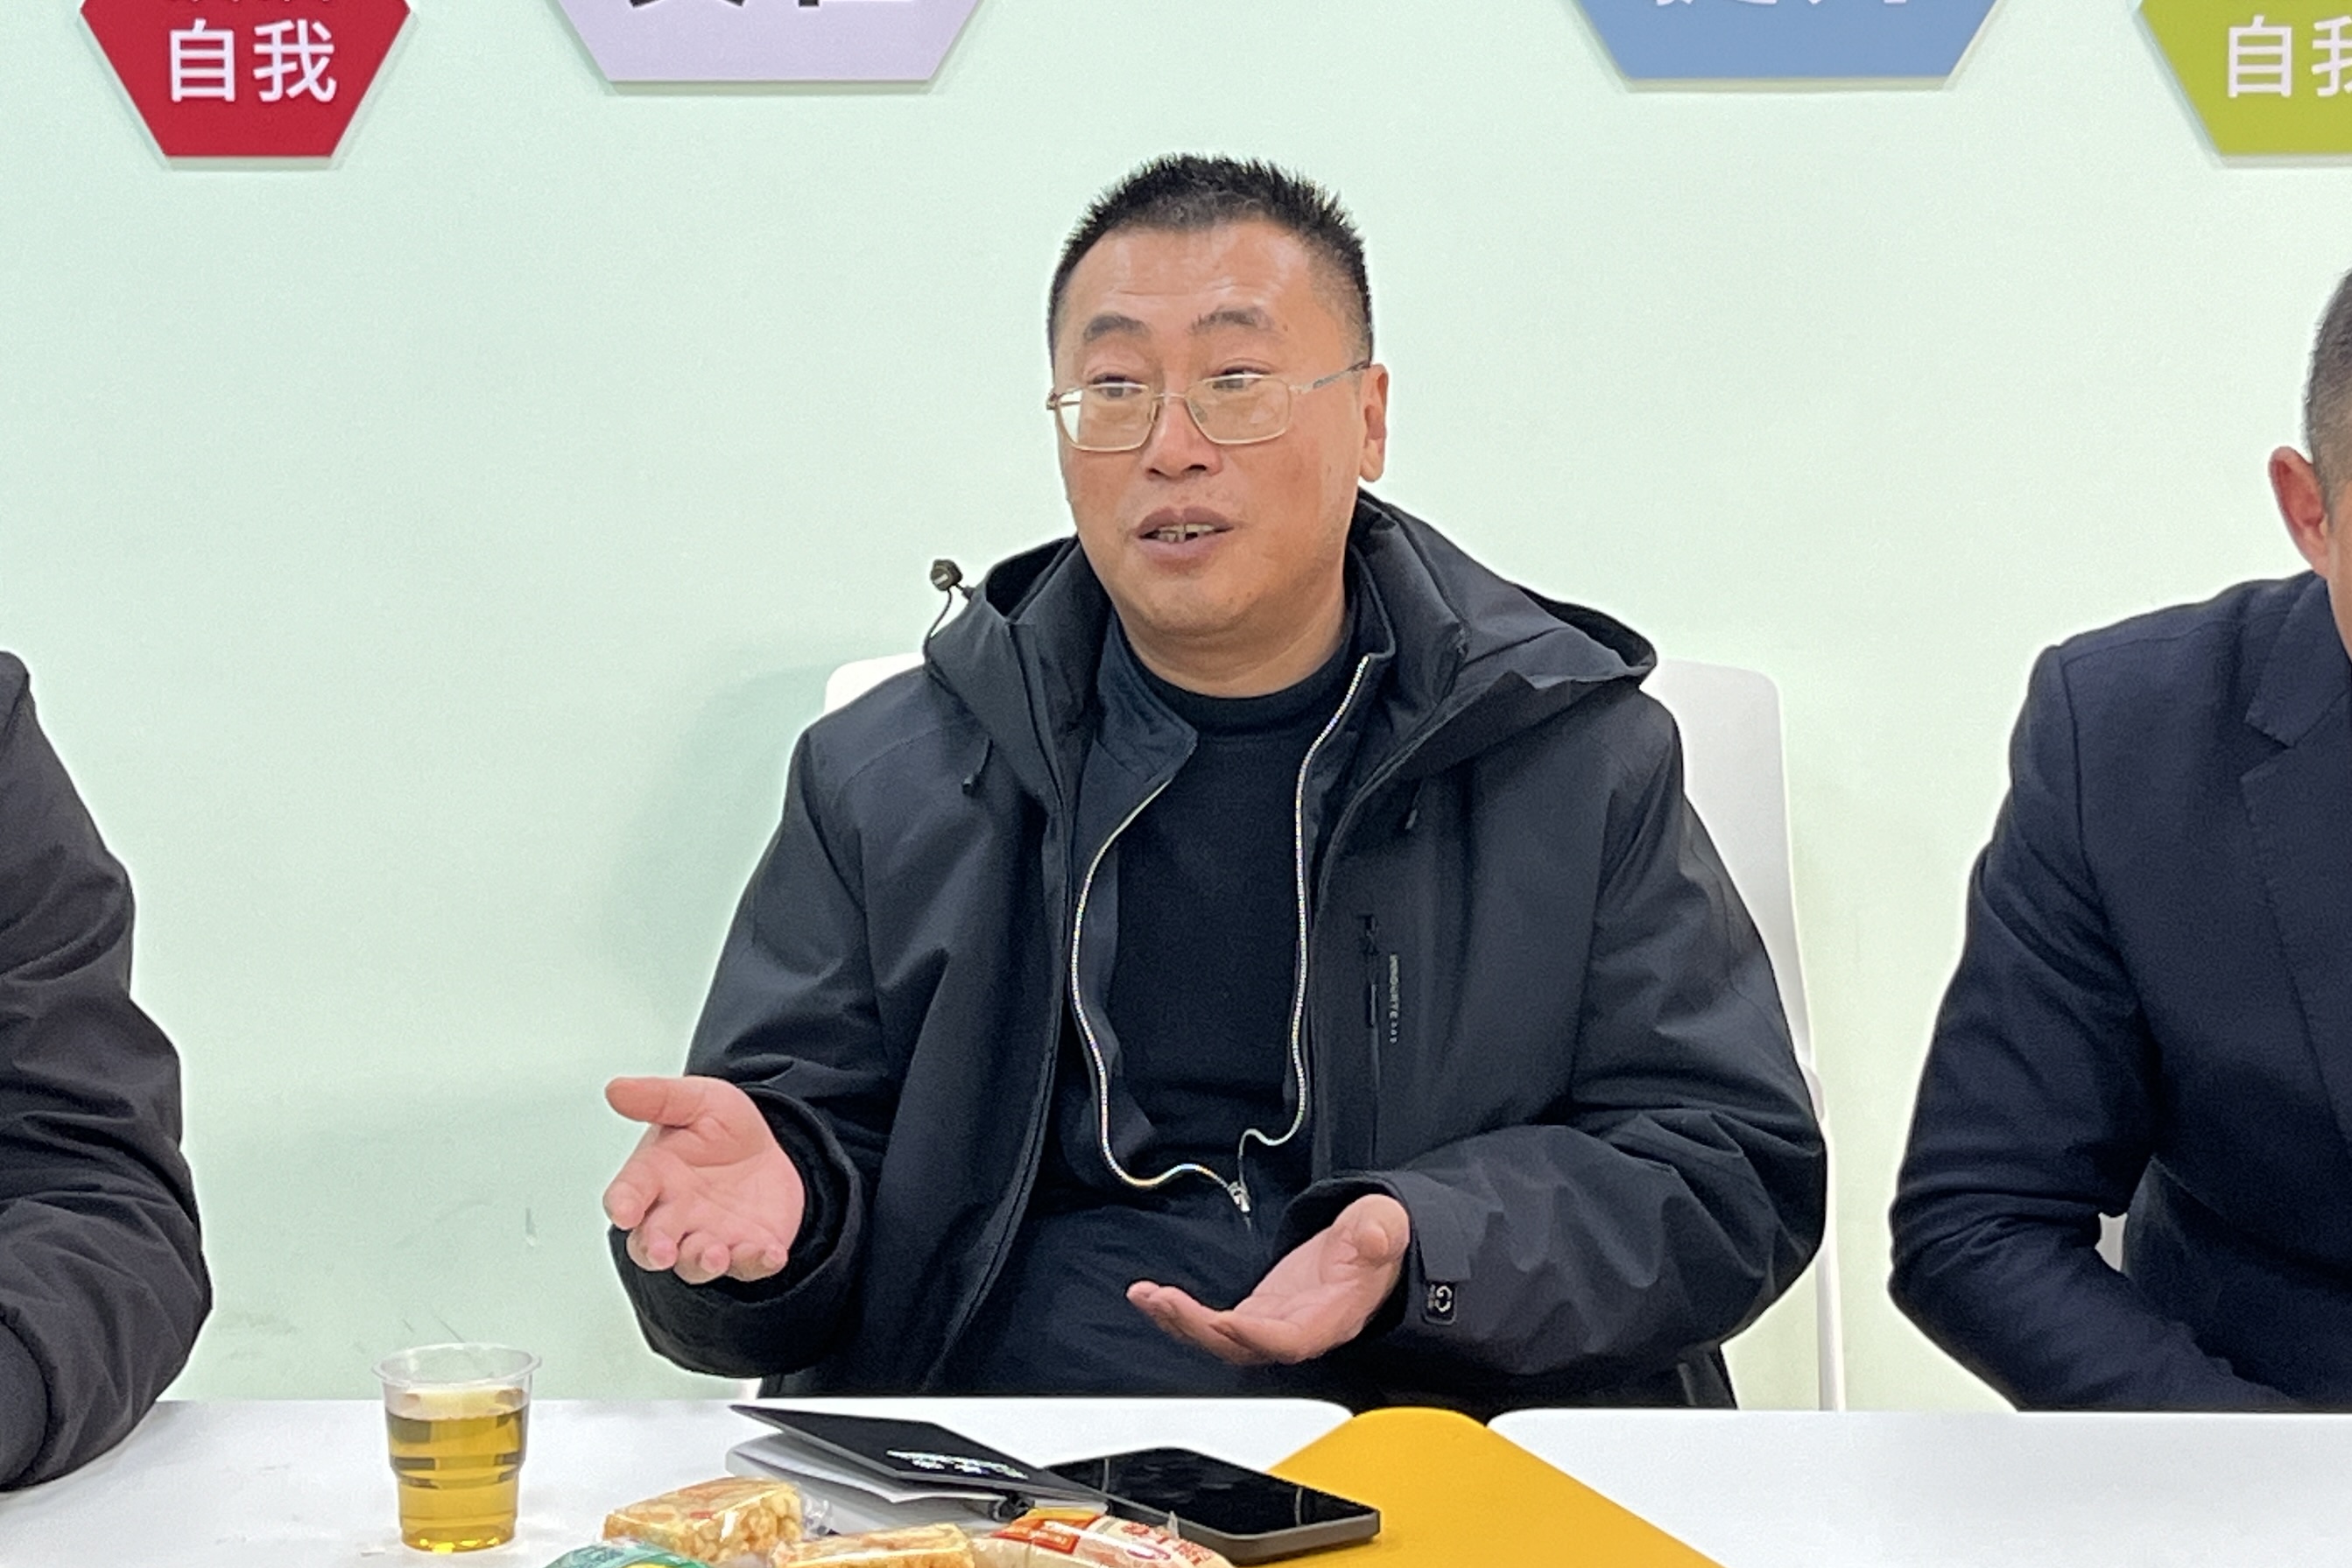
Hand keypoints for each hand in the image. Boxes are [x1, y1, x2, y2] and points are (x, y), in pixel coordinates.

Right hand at [602, 1075, 806, 1286]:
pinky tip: (770, 1253)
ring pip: (694, 1263)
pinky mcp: (746, 1250)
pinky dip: (757, 1262)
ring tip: (714, 1254)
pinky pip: (748, 1264)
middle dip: (655, 1249)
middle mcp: (675, 1214)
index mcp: (654, 1177)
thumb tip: (617, 1089)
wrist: (769, 1149)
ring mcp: (709, 1236)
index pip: (628, 1194)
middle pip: (651, 1243)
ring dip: (702, 1262)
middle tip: (661, 1251)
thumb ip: (659, 1098)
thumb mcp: (698, 1100)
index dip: (623, 1204)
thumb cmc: (722, 1130)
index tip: (624, 1211)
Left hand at [1127, 1194, 1410, 1365]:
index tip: (1226, 1320)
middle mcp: (1297, 1331)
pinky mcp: (1255, 1315)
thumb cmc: (1377, 1246)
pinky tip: (1151, 1297)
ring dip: (1181, 1322)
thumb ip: (1382, 1231)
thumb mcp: (1385, 1226)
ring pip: (1221, 1340)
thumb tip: (1378, 1234)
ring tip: (1147, 1297)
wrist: (1370, 1256)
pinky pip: (1213, 1324)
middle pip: (1243, 1348)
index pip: (1291, 1340)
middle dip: (1201, 1329)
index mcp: (1332, 1317)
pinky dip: (1182, 1312)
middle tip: (1165, 1301)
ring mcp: (1272, 1326)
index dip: (1258, 1336)